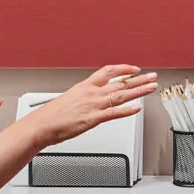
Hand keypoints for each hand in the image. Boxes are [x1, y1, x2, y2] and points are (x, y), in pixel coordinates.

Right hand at [26, 65, 158, 148]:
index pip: (109, 71)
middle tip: (153, 77)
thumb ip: (84, 98)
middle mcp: (92, 92)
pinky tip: (138, 108)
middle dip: (139, 79)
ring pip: (122, 95)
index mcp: (85, 85)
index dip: (124, 69)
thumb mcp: (69, 99)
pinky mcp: (94, 118)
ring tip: (152, 88)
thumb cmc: (51, 115)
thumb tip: (90, 100)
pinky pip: (115, 113)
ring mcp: (94, 105)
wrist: (41, 125)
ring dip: (139, 91)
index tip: (135, 70)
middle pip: (120, 82)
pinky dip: (128, 110)